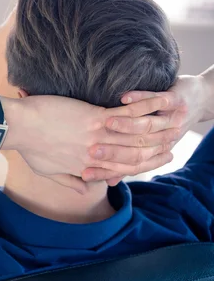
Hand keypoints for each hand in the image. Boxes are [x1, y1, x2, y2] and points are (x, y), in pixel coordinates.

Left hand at [8, 94, 178, 193]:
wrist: (18, 127)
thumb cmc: (28, 147)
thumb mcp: (46, 171)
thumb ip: (68, 182)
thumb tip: (85, 191)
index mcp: (83, 167)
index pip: (116, 171)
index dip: (135, 167)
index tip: (148, 162)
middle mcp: (94, 155)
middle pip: (131, 156)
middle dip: (152, 151)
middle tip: (169, 143)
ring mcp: (96, 137)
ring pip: (134, 138)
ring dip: (154, 130)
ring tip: (170, 123)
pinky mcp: (95, 118)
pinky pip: (126, 115)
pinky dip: (143, 109)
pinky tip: (157, 104)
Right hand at [83, 73, 212, 184]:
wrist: (195, 102)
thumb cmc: (164, 127)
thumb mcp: (144, 147)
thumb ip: (123, 164)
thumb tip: (109, 183)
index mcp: (151, 153)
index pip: (127, 167)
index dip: (105, 171)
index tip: (86, 172)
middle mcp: (162, 140)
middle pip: (135, 152)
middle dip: (113, 152)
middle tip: (93, 151)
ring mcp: (169, 119)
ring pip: (145, 126)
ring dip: (127, 126)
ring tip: (108, 123)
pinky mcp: (175, 100)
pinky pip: (155, 100)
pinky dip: (141, 99)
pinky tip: (124, 97)